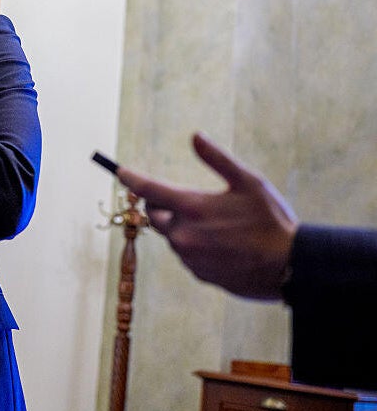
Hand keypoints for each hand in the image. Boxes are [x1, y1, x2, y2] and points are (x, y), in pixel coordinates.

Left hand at [116, 132, 297, 299]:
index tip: (120, 172)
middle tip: (184, 199)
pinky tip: (222, 244)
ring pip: (173, 236)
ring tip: (217, 224)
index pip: (149, 190)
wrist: (289, 267)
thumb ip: (218, 159)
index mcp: (192, 208)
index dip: (132, 178)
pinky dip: (196, 246)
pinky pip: (187, 255)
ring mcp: (190, 257)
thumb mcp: (249, 182)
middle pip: (156, 215)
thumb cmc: (271, 220)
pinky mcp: (199, 274)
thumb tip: (195, 136)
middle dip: (162, 205)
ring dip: (183, 226)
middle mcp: (184, 234)